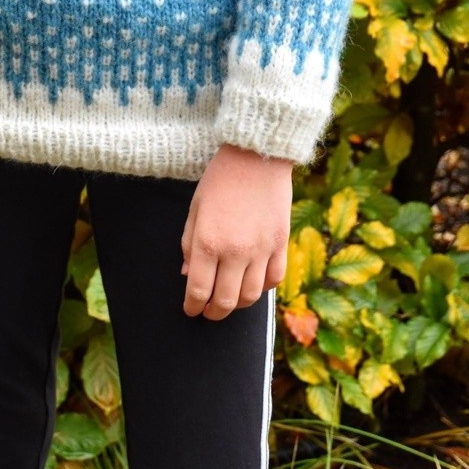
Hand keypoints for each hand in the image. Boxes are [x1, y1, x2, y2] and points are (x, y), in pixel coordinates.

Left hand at [180, 143, 292, 319]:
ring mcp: (261, 249)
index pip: (199, 291)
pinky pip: (274, 279)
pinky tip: (253, 283)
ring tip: (229, 300)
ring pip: (251, 297)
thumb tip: (188, 276)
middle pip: (225, 301)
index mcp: (208, 241)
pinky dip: (263, 288)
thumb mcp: (196, 208)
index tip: (190, 309)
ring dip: (237, 305)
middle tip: (207, 312)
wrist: (257, 155)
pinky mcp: (281, 244)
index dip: (192, 306)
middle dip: (212, 313)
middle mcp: (236, 251)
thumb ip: (189, 244)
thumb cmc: (220, 178)